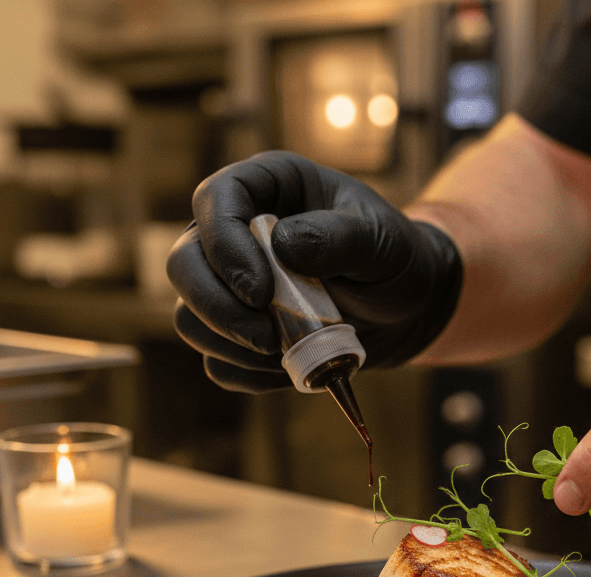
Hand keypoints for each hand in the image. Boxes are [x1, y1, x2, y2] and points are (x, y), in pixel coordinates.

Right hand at [165, 151, 462, 391]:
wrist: (407, 308)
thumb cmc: (394, 260)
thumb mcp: (380, 241)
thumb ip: (339, 237)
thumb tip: (282, 245)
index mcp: (265, 187)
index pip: (213, 202)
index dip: (223, 247)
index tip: (259, 292)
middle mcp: (235, 235)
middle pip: (183, 267)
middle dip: (218, 309)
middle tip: (267, 338)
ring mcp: (231, 288)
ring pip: (191, 320)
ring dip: (234, 347)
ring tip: (289, 351)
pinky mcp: (239, 335)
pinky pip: (218, 363)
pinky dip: (250, 374)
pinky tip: (290, 368)